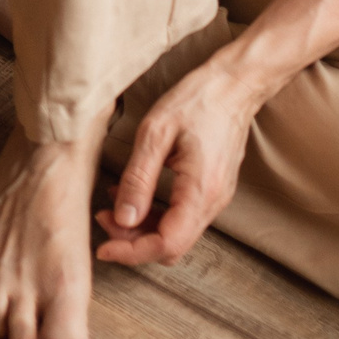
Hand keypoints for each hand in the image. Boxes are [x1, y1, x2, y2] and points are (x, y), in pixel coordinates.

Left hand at [93, 57, 268, 265]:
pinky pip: (182, 217)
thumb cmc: (197, 100)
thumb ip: (138, 179)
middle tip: (104, 219)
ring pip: (176, 234)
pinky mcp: (212, 190)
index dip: (132, 252)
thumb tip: (122, 218)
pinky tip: (134, 195)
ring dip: (143, 228)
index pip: (166, 244)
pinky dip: (156, 215)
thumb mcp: (155, 133)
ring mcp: (216, 198)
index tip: (103, 247)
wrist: (235, 85)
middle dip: (133, 242)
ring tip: (112, 206)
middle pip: (171, 246)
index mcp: (200, 192)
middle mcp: (213, 203)